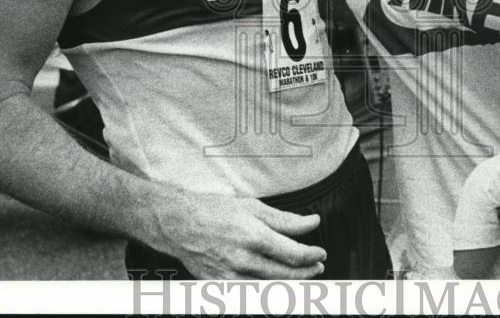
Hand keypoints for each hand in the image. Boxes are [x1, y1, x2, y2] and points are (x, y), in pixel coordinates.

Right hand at [144, 188, 326, 278]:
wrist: (178, 223)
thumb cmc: (214, 211)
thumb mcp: (253, 207)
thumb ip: (285, 219)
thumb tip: (312, 222)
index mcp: (254, 236)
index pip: (294, 254)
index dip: (312, 256)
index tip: (320, 253)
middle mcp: (243, 260)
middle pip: (286, 275)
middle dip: (306, 273)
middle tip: (316, 267)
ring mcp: (230, 277)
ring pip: (270, 288)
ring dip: (290, 284)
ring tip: (300, 275)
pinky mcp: (219, 287)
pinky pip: (249, 294)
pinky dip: (266, 291)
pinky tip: (275, 284)